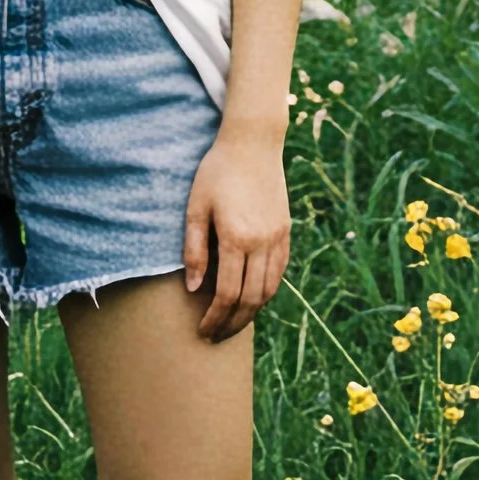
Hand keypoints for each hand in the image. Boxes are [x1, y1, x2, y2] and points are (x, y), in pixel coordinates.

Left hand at [184, 132, 289, 341]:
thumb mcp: (196, 206)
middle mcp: (261, 243)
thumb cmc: (217, 171)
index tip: (202, 330)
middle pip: (251, 299)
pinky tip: (253, 297)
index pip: (227, 294)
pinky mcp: (285, 231)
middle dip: (233, 324)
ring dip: (252, 312)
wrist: (253, 143)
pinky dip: (267, 290)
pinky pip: (279, 272)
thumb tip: (193, 288)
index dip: (215, 318)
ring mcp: (277, 238)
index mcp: (236, 238)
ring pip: (269, 290)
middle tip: (216, 336)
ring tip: (233, 323)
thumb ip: (194, 249)